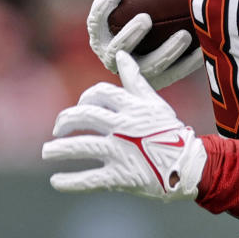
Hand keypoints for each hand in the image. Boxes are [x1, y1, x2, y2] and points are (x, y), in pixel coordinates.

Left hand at [43, 51, 206, 199]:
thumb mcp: (155, 103)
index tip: (80, 108)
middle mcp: (123, 127)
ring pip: (81, 146)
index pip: (98, 94)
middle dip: (64, 121)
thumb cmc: (171, 133)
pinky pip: (90, 179)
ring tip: (47, 152)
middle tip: (57, 130)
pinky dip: (70, 181)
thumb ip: (135, 80)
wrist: (191, 166)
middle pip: (83, 116)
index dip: (84, 99)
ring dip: (58, 149)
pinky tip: (56, 181)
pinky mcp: (122, 177)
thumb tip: (121, 56)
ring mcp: (121, 152)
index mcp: (132, 107)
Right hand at [87, 0, 203, 89]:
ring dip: (167, 51)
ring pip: (151, 65)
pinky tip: (204, 48)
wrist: (149, 58)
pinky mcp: (158, 83)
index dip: (103, 7)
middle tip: (145, 18)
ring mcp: (137, 73)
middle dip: (131, 34)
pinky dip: (190, 62)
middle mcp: (114, 58)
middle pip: (119, 48)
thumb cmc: (131, 17)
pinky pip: (176, 74)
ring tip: (185, 36)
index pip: (95, 21)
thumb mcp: (124, 1)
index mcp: (101, 36)